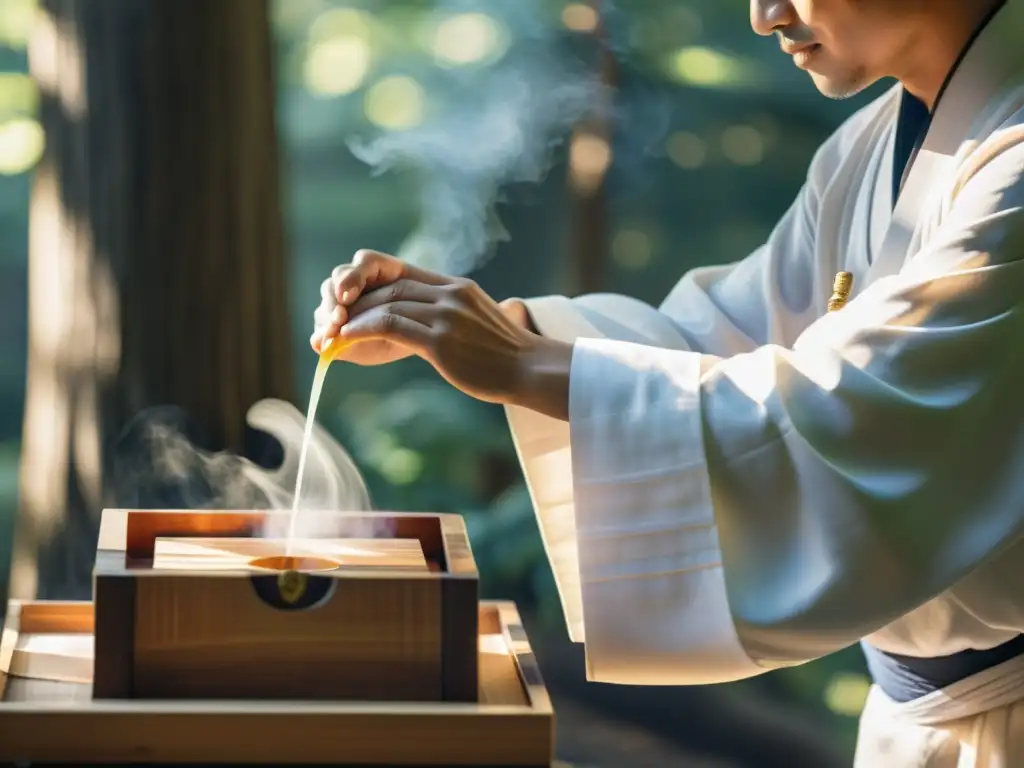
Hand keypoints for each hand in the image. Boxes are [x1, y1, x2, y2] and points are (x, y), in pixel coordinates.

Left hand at [315, 251, 569, 416]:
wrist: (530, 370)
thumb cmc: (504, 355)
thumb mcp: (478, 321)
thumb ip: (453, 314)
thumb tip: (429, 323)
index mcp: (456, 287)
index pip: (403, 275)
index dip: (371, 286)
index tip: (351, 305)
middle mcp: (450, 294)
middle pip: (390, 287)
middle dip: (356, 303)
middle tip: (332, 320)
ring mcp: (446, 316)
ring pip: (386, 304)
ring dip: (353, 318)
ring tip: (331, 333)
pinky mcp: (441, 341)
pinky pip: (390, 326)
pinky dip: (362, 329)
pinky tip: (345, 340)